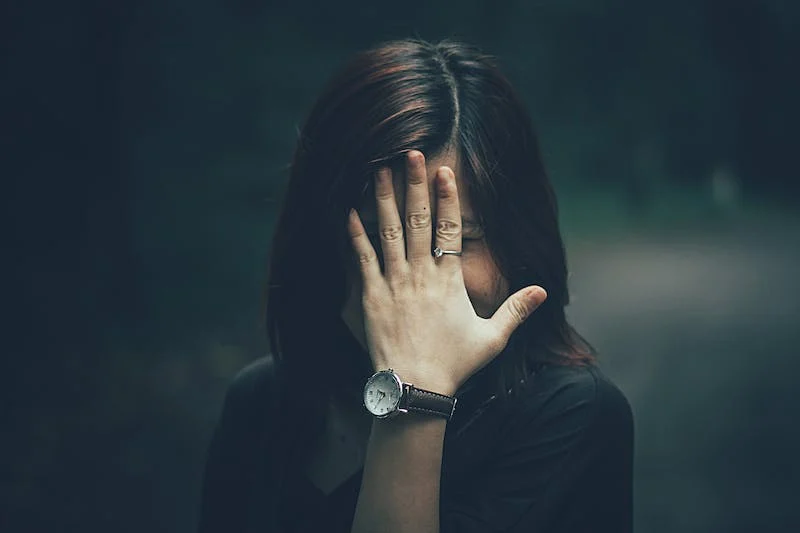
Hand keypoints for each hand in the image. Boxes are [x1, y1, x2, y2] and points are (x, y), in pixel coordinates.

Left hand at [347, 150, 546, 395]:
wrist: (414, 387)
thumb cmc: (454, 365)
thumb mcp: (492, 338)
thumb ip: (517, 310)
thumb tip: (544, 290)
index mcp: (449, 280)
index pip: (451, 230)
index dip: (448, 199)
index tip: (445, 172)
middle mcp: (421, 274)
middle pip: (418, 220)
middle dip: (415, 185)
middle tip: (411, 154)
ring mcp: (394, 283)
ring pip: (389, 232)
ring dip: (385, 199)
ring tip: (380, 170)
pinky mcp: (371, 296)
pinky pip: (362, 259)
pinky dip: (356, 234)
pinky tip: (349, 211)